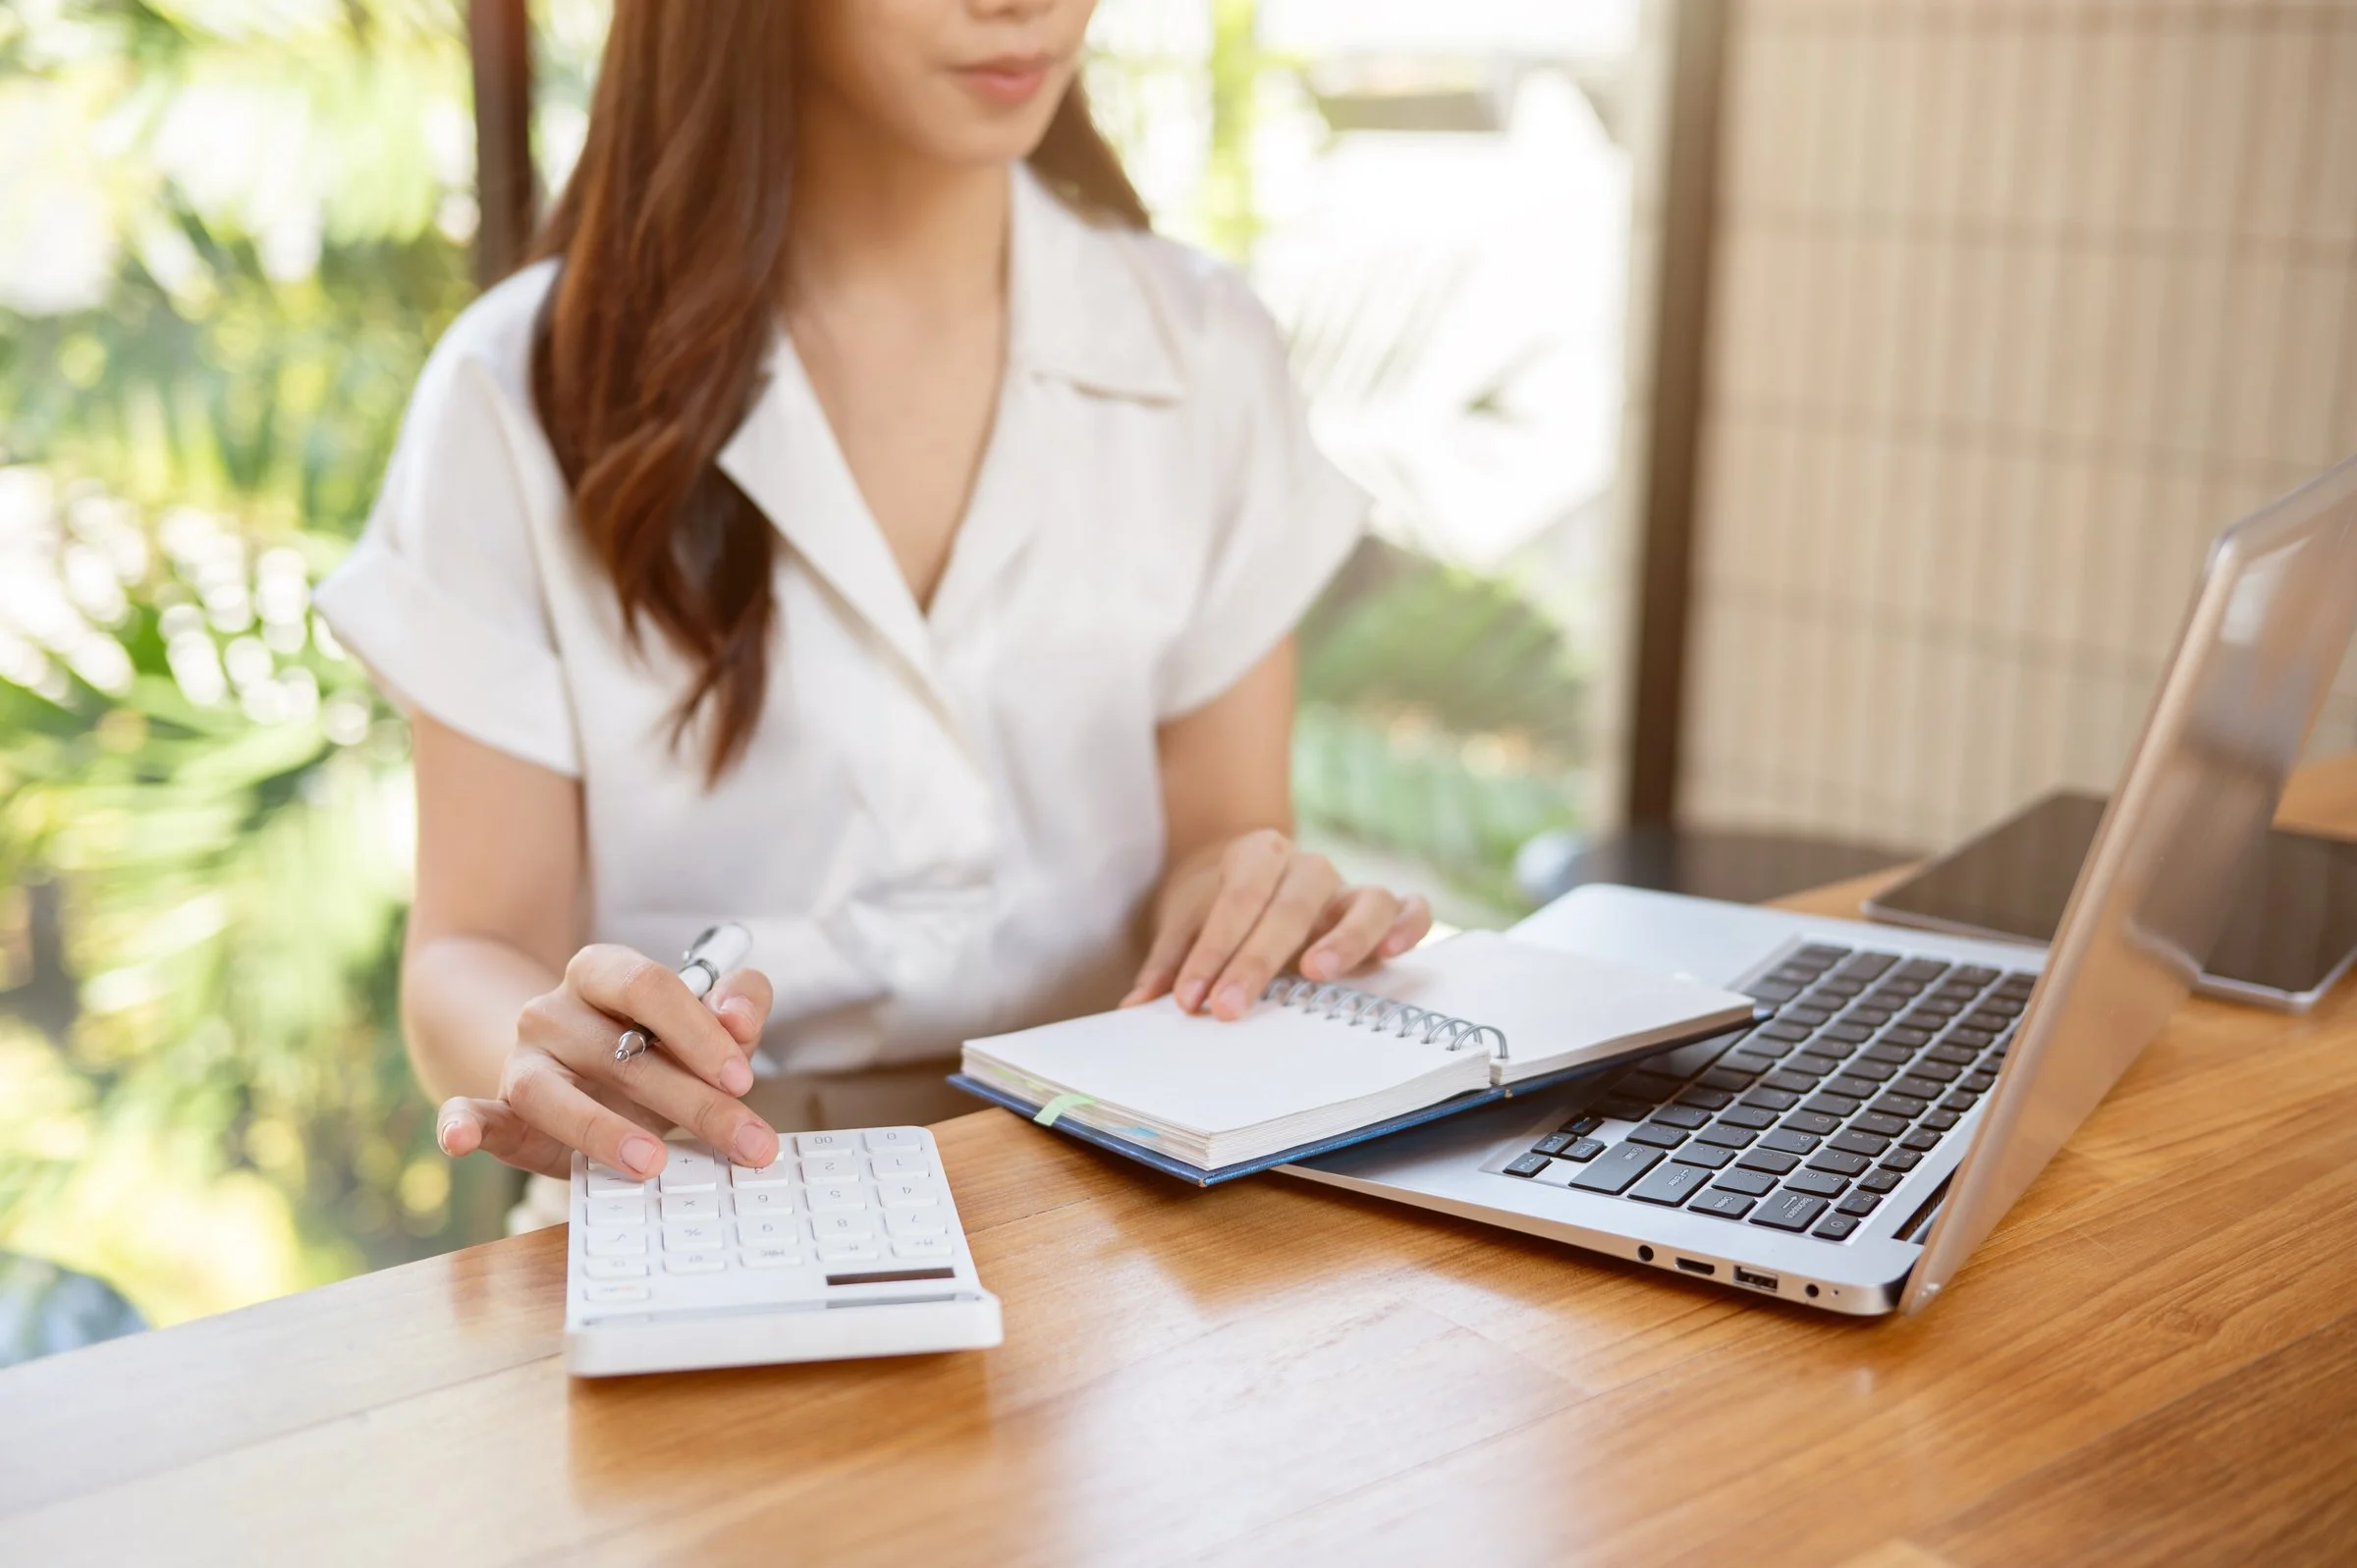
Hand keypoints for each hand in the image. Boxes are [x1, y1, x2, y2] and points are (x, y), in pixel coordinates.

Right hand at [434, 946, 777, 1179]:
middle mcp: (554, 1010)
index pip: (649, 986)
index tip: (742, 1080)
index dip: (698, 1032)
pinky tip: (462, 1140)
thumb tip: (741, 1019)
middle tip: (746, 1142)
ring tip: (652, 1162)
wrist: (578, 1071)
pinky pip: (472, 1112)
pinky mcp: (500, 1110)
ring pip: (552, 1092)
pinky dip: (462, 1125)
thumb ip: (736, 1006)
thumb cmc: (653, 1046)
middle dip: (693, 1102)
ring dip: (602, 1129)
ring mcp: (522, 1060)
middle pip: (620, 1052)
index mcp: (604, 972)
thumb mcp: (702, 1022)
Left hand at [1122, 828, 1431, 1020]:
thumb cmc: (1217, 909)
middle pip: (1290, 907)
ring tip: (1317, 976)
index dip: (1211, 952)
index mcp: (1255, 855)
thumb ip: (1167, 963)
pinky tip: (1393, 954)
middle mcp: (1307, 866)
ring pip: (1364, 900)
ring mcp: (1348, 889)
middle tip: (1228, 1008)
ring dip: (1344, 939)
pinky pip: (1409, 909)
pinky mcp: (1381, 913)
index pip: (1235, 901)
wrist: (1249, 877)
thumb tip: (1136, 1006)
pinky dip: (1407, 925)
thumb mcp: (1184, 925)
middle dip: (1256, 961)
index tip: (1189, 999)